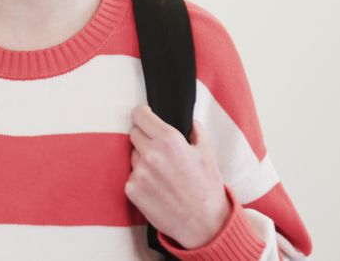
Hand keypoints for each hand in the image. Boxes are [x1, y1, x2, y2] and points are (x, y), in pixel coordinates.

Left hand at [125, 105, 230, 248]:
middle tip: (161, 152)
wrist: (204, 224)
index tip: (145, 118)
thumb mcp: (207, 153)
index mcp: (168, 139)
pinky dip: (141, 179)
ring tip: (163, 174)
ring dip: (143, 160)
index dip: (143, 115)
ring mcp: (139, 172)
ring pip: (133, 156)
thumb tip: (187, 120)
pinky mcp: (132, 190)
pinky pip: (132, 176)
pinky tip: (157, 188)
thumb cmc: (207, 188)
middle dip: (145, 139)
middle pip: (134, 134)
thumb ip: (195, 130)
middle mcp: (150, 153)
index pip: (139, 115)